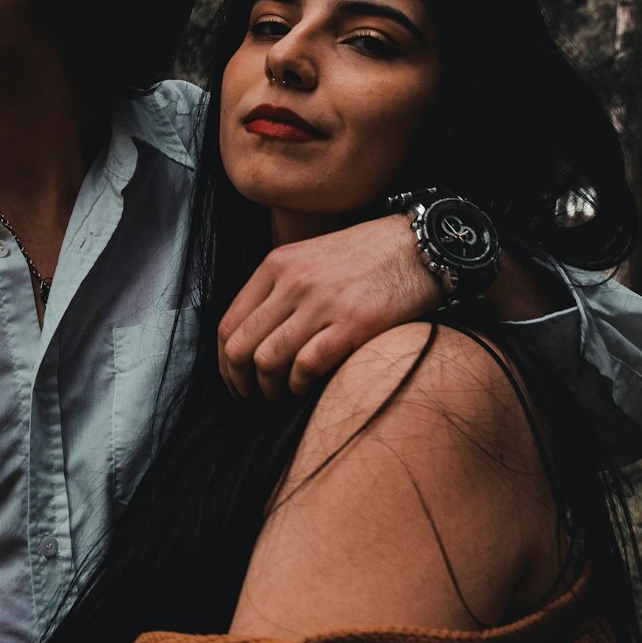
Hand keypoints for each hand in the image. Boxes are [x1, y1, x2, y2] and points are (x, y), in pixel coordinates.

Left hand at [218, 212, 440, 399]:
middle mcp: (293, 282)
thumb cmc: (365, 258)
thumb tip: (252, 336)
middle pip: (240, 345)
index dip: (224, 362)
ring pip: (267, 360)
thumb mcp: (310, 258)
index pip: (229, 322)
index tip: (234, 379)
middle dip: (239, 381)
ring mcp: (321, 303)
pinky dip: (299, 385)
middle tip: (251, 396)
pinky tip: (306, 387)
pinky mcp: (352, 324)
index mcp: (277, 264)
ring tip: (278, 395)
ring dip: (268, 388)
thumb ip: (279, 288)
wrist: (418, 246)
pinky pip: (306, 366)